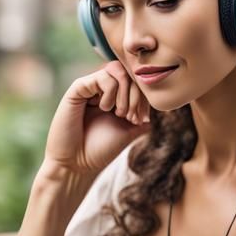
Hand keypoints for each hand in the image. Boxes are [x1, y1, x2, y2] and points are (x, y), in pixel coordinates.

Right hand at [42, 61, 151, 179]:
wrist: (76, 164)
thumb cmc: (100, 149)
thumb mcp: (130, 131)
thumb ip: (143, 113)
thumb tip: (158, 99)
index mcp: (114, 98)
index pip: (136, 82)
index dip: (144, 97)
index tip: (140, 120)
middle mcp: (102, 89)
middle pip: (129, 73)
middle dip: (137, 95)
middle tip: (130, 117)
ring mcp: (90, 87)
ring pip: (118, 70)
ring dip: (125, 93)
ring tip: (119, 113)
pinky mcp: (78, 88)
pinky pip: (103, 77)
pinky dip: (110, 92)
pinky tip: (104, 108)